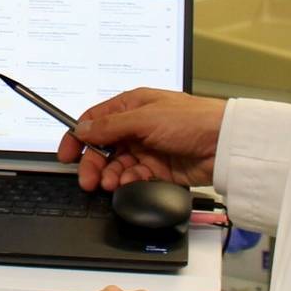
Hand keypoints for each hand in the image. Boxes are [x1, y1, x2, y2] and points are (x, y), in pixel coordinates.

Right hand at [55, 88, 225, 190]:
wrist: (225, 145)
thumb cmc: (192, 120)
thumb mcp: (146, 118)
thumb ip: (111, 126)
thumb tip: (83, 129)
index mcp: (131, 107)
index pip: (94, 121)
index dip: (77, 137)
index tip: (66, 155)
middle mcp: (136, 127)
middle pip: (102, 147)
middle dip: (93, 163)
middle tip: (88, 180)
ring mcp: (147, 149)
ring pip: (117, 165)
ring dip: (110, 175)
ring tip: (111, 183)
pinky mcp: (158, 169)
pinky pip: (134, 178)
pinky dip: (128, 183)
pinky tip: (128, 184)